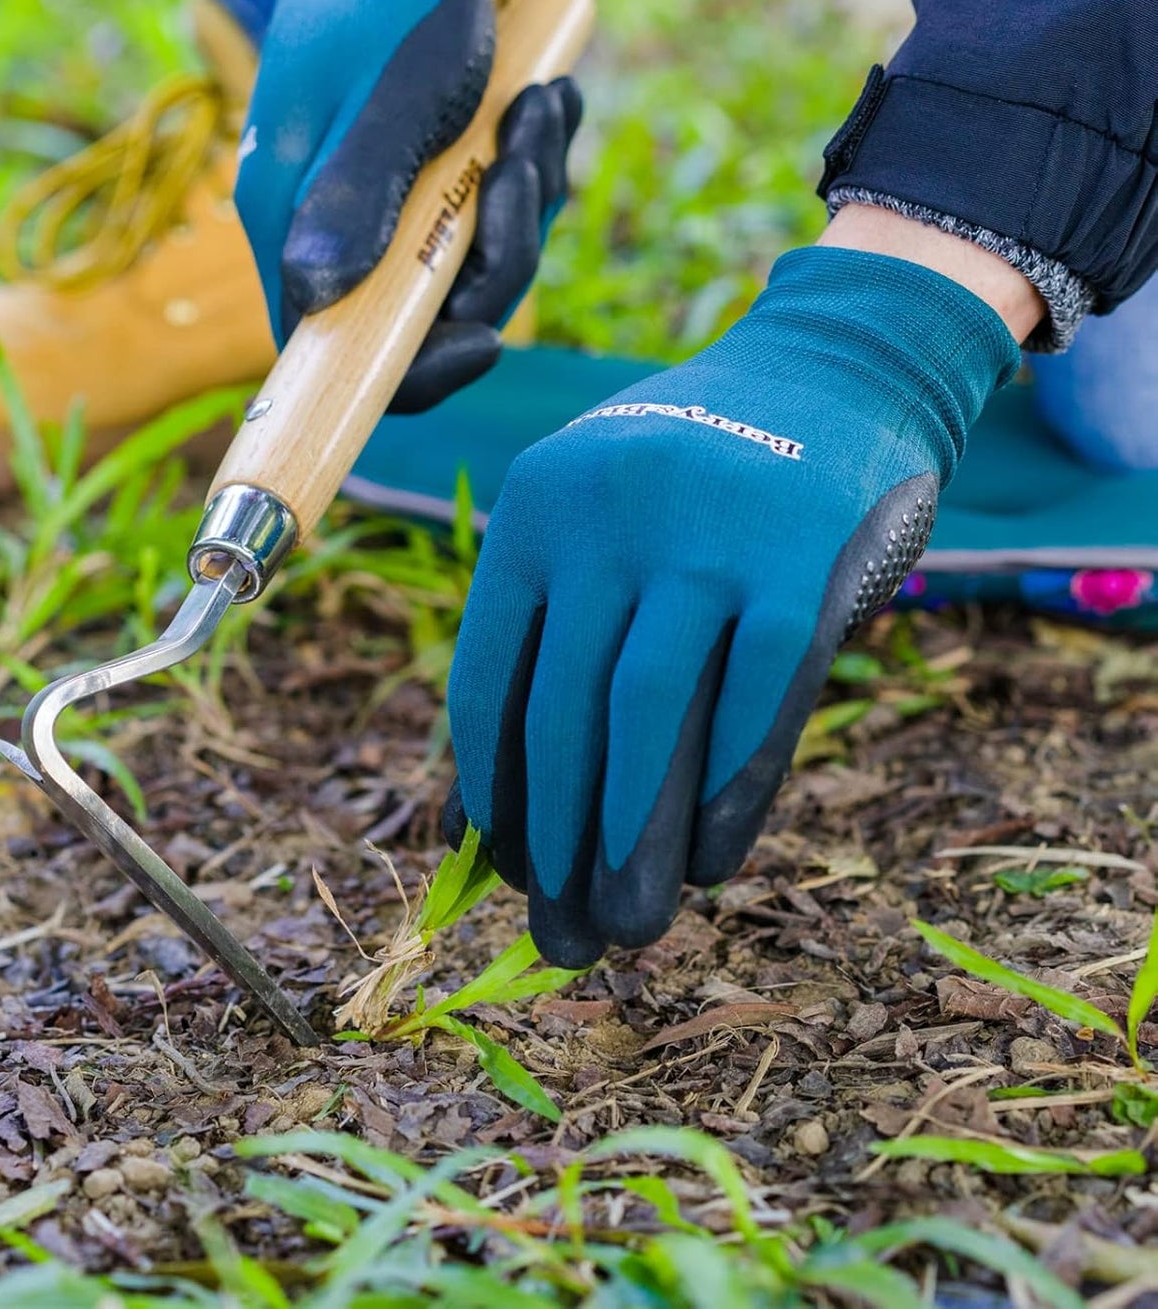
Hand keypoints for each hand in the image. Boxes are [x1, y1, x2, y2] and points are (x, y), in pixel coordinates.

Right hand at [234, 0, 579, 411]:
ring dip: (525, 199)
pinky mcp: (426, 187)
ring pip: (474, 266)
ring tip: (536, 109)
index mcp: (295, 227)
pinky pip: (493, 218)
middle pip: (430, 316)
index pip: (338, 353)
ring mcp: (383, 212)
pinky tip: (538, 104)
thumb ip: (351, 199)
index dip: (414, 371)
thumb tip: (317, 301)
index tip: (485, 340)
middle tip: (520, 159)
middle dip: (498, 255)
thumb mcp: (380, 100)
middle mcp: (333, 233)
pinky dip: (528, 171)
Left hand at [444, 247, 1020, 965]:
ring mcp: (708, 530)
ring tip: (626, 930)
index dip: (492, 790)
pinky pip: (758, 697)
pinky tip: (713, 861)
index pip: (489, 678)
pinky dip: (731, 791)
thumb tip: (479, 815)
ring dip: (633, 837)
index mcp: (535, 508)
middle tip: (561, 939)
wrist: (831, 370)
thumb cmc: (693, 481)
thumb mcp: (597, 522)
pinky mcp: (806, 556)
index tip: (504, 871)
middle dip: (558, 842)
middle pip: (565, 711)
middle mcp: (608, 514)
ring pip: (651, 714)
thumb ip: (546, 640)